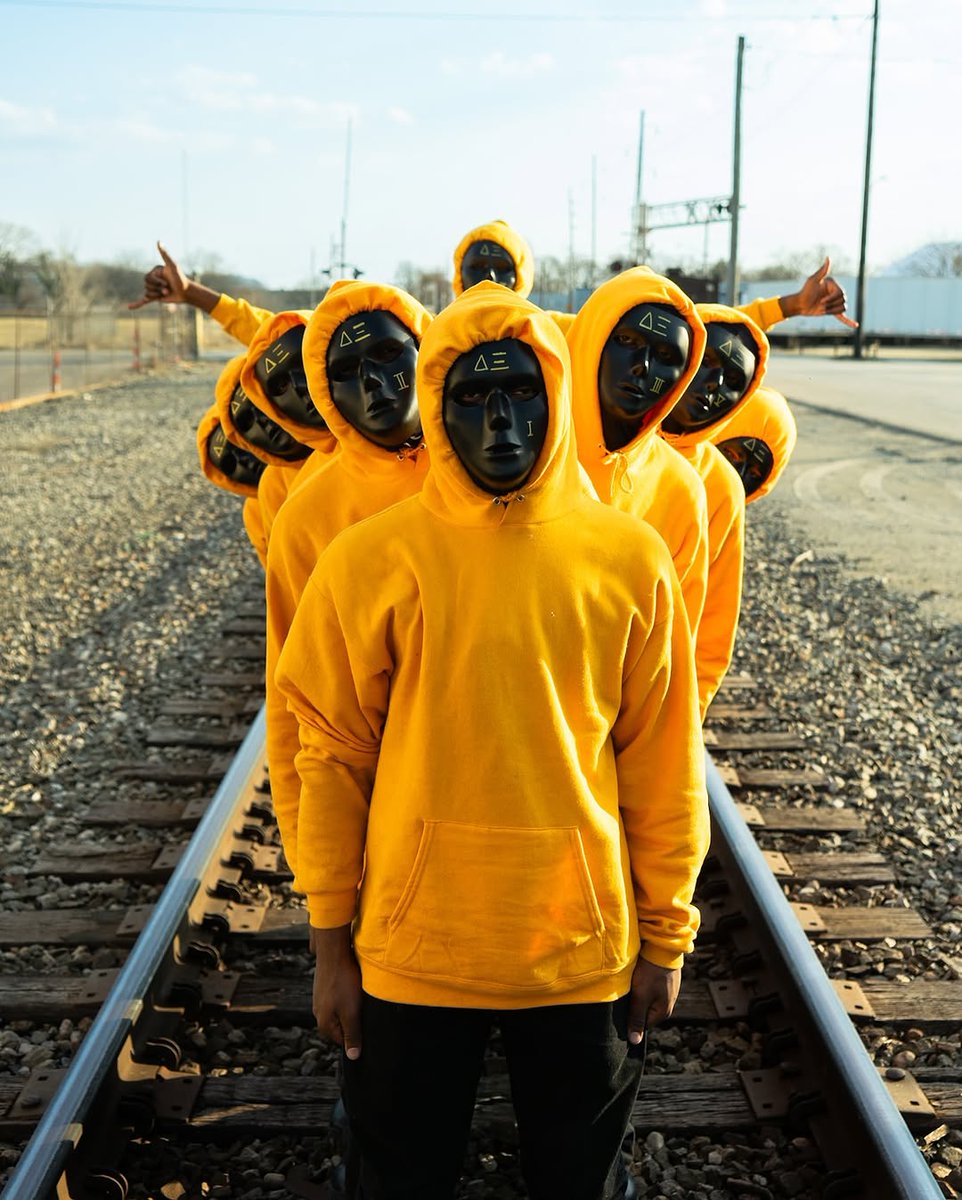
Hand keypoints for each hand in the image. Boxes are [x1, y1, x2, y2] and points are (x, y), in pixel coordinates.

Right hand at [129, 241, 191, 309]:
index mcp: (155, 272)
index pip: (148, 278)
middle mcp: (154, 279)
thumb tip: (158, 241)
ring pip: (147, 293)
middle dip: (157, 289)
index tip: (167, 283)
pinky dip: (137, 304)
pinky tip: (130, 307)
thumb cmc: (180, 278)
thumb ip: (165, 254)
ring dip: (157, 295)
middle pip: (146, 285)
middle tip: (167, 290)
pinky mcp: (156, 298)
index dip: (157, 282)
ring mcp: (154, 289)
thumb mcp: (173, 265)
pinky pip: (144, 301)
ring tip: (166, 293)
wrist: (187, 293)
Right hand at [312, 924, 362, 1059]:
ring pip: (340, 1011)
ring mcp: (320, 999)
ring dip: (351, 1007)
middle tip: (365, 1011)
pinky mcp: (324, 986)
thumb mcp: (351, 1013)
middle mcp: (319, 1013)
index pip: (342, 1041)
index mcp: (324, 1024)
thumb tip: (353, 1057)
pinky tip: (353, 986)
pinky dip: (347, 995)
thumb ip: (352, 1035)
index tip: (368, 1026)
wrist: (333, 952)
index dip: (357, 1036)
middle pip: (341, 1026)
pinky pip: (338, 997)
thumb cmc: (343, 983)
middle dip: (354, 1021)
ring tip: (360, 997)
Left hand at [627, 957, 680, 1044]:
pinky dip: (642, 984)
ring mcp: (667, 991)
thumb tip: (634, 1042)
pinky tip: (636, 977)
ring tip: (629, 985)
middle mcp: (667, 1004)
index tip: (619, 1010)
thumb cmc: (651, 973)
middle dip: (633, 1006)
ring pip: (646, 998)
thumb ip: (637, 1018)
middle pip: (644, 1011)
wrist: (663, 946)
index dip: (630, 1019)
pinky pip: (650, 987)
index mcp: (663, 1013)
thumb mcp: (641, 996)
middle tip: (622, 996)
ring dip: (637, 994)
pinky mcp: (664, 979)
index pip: (642, 1025)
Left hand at [783, 256, 858, 327]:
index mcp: (833, 285)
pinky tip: (855, 326)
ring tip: (822, 310)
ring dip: (832, 311)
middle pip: (843, 300)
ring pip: (843, 308)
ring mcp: (834, 302)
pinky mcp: (832, 311)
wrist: (799, 305)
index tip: (821, 302)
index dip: (832, 299)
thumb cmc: (805, 291)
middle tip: (820, 306)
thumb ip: (822, 270)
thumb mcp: (813, 280)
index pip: (840, 293)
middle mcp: (835, 292)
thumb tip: (828, 258)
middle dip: (831, 305)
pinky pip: (843, 317)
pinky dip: (849, 321)